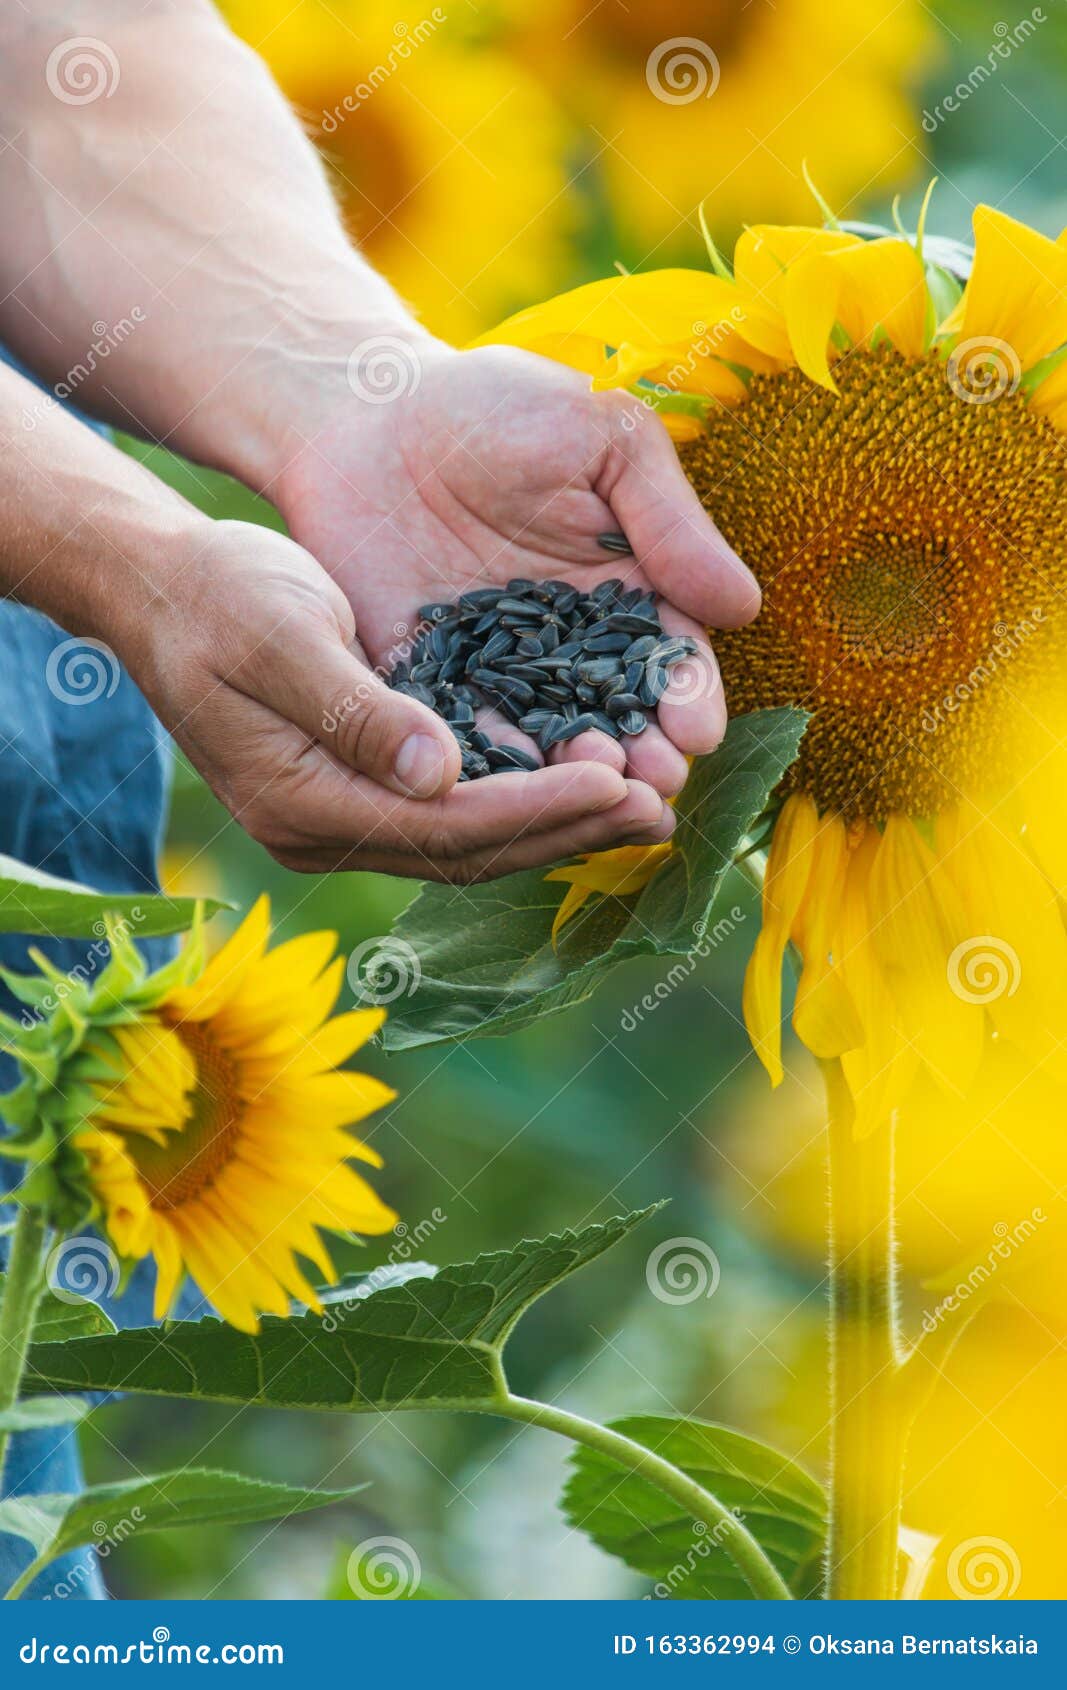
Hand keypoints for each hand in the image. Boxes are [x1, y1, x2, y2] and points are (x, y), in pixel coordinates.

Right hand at [122, 519, 671, 880]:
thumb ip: (357, 709)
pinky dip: (519, 803)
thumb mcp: (282, 635)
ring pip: (465, 843)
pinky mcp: (356, 794)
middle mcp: (322, 830)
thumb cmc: (217, 594)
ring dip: (553, 827)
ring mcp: (337, 820)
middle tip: (658, 812)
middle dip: (565, 831)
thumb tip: (438, 773)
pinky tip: (578, 784)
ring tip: (640, 807)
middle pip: (465, 851)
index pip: (443, 826)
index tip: (618, 784)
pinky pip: (451, 816)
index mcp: (302, 801)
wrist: (162, 589)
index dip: (536, 809)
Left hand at [274, 340, 760, 799]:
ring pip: (545, 739)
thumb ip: (669, 521)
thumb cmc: (499, 407)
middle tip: (656, 783)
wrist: (368, 410)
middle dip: (642, 754)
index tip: (697, 728)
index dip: (687, 696)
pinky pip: (458, 732)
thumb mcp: (605, 441)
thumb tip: (745, 606)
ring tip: (594, 792)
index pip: (669, 659)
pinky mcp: (424, 684)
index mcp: (626, 593)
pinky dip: (483, 762)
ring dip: (573, 772)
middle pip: (616, 716)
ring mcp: (496, 673)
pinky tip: (505, 785)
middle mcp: (567, 647)